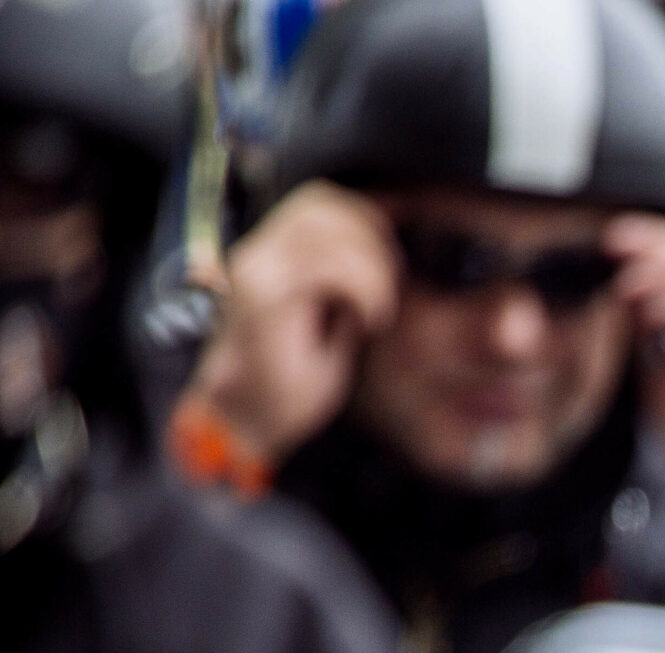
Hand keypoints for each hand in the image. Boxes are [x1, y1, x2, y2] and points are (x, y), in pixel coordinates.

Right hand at [180, 182, 398, 465]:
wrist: (247, 419)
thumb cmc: (291, 377)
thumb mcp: (331, 318)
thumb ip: (349, 283)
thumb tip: (387, 258)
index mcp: (274, 253)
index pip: (321, 200)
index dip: (367, 216)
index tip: (396, 257)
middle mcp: (260, 252)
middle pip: (323, 203)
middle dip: (372, 238)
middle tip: (388, 287)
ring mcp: (257, 270)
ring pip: (325, 229)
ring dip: (370, 265)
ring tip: (379, 308)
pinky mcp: (263, 297)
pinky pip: (325, 266)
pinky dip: (362, 287)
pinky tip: (369, 321)